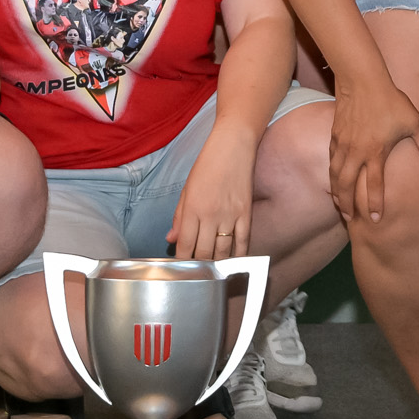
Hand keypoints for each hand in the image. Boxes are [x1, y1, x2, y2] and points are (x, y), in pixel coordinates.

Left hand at [165, 127, 259, 259]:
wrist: (233, 146)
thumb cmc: (207, 164)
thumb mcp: (186, 189)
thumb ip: (179, 216)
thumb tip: (171, 239)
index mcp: (192, 209)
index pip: (185, 246)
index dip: (182, 262)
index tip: (181, 268)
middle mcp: (211, 215)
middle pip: (204, 253)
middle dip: (198, 266)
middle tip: (196, 271)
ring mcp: (230, 216)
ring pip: (223, 252)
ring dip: (216, 263)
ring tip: (212, 269)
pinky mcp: (246, 213)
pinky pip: (243, 242)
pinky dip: (238, 255)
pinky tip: (233, 262)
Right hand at [327, 80, 418, 226]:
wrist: (363, 80)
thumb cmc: (390, 100)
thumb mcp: (414, 120)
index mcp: (376, 152)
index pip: (375, 185)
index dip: (375, 204)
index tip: (375, 220)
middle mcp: (356, 152)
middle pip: (347, 185)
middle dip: (347, 205)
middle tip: (350, 219)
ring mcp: (343, 144)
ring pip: (336, 175)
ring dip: (337, 192)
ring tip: (339, 205)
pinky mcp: (335, 135)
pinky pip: (331, 160)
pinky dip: (332, 173)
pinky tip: (334, 179)